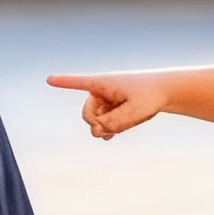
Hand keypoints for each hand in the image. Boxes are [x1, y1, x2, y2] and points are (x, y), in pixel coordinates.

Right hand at [46, 71, 172, 139]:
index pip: (79, 82)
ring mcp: (106, 101)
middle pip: (87, 113)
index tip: (49, 79)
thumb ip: (116, 122)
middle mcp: (101, 91)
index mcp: (104, 83)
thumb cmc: (150, 96)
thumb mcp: (135, 111)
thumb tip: (97, 131)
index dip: (63, 82)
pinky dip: (107, 130)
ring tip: (120, 128)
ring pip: (96, 122)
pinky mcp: (112, 110)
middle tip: (107, 132)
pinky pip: (103, 125)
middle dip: (95, 124)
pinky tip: (111, 135)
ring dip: (104, 128)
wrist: (164, 92)